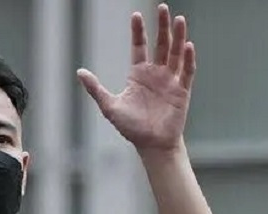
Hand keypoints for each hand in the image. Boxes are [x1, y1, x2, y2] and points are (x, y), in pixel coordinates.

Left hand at [78, 4, 194, 152]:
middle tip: (163, 7)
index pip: (139, 47)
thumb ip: (96, 88)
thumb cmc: (131, 127)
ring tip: (179, 19)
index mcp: (139, 74)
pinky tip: (187, 45)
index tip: (136, 15)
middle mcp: (156, 74)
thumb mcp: (109, 106)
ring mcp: (170, 81)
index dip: (138, 31)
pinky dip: (187, 59)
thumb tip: (79, 71)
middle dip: (162, 26)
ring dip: (177, 36)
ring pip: (175, 53)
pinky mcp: (182, 91)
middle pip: (160, 44)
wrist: (151, 145)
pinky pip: (186, 72)